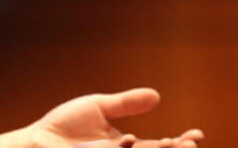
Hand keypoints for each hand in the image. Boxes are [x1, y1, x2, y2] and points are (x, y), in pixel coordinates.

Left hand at [15, 88, 202, 147]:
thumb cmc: (68, 126)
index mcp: (128, 147)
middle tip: (190, 145)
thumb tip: (157, 95)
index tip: (198, 134)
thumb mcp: (100, 108)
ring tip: (172, 144)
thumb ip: (127, 104)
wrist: (39, 138)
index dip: (180, 143)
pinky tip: (131, 139)